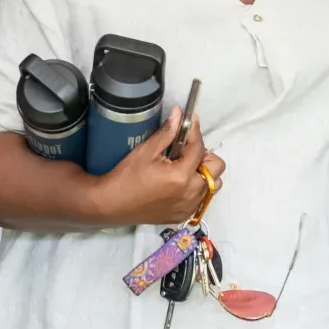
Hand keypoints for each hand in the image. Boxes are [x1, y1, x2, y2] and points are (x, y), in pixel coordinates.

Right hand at [95, 107, 227, 226]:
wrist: (113, 204)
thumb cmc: (127, 176)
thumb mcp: (146, 151)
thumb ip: (167, 133)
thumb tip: (179, 113)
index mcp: (182, 176)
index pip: (199, 149)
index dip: (196, 132)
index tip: (191, 122)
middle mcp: (191, 193)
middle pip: (216, 169)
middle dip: (205, 156)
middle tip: (186, 150)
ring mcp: (189, 207)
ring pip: (212, 185)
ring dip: (203, 172)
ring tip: (183, 167)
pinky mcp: (183, 215)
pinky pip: (201, 198)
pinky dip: (196, 188)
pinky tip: (178, 182)